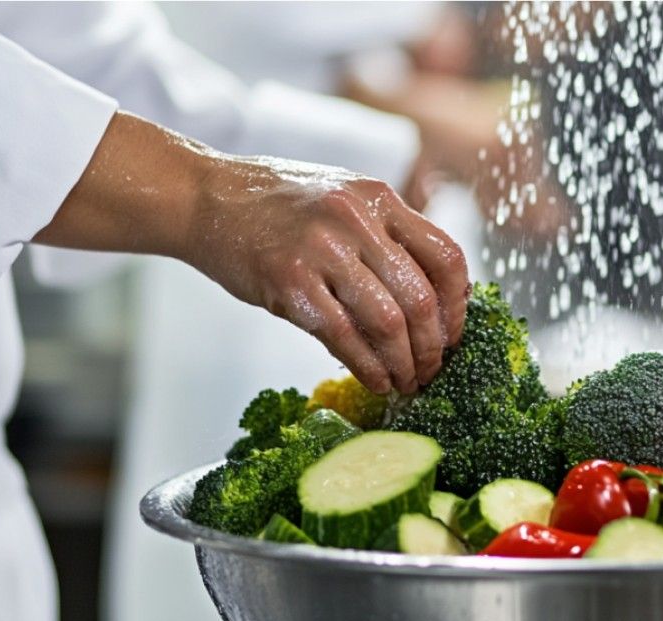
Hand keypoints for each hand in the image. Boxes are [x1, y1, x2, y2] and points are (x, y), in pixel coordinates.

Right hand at [40, 113, 468, 394]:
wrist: (203, 196)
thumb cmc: (276, 206)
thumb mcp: (344, 199)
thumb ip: (385, 238)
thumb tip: (430, 304)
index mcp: (380, 198)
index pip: (447, 257)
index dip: (459, 306)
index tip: (454, 335)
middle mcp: (358, 219)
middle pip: (421, 297)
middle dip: (433, 347)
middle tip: (431, 371)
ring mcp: (323, 249)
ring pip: (388, 322)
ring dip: (404, 365)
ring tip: (405, 383)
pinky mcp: (289, 281)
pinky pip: (343, 337)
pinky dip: (367, 367)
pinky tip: (375, 381)